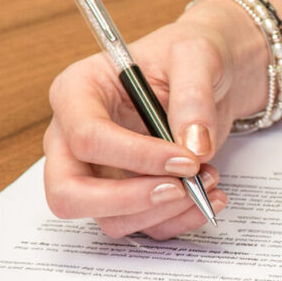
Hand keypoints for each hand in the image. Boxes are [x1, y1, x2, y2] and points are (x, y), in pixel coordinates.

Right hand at [44, 0, 267, 238]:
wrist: (212, 73)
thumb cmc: (190, 54)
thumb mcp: (198, 55)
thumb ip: (194, 96)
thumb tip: (194, 147)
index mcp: (76, 92)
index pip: (86, 137)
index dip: (135, 156)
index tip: (185, 159)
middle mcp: (75, 137)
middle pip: (69, 193)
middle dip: (127, 201)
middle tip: (180, 189)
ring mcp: (98, 171)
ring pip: (109, 218)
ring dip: (164, 211)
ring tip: (209, 180)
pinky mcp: (128, 193)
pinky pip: (144, 225)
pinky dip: (180, 219)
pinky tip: (211, 194)